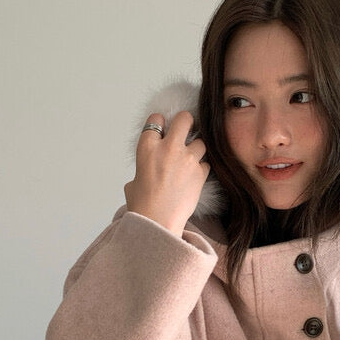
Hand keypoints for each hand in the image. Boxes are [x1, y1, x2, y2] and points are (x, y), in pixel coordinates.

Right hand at [124, 110, 210, 236]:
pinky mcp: (200, 173)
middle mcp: (168, 148)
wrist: (157, 221)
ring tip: (190, 159)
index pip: (156, 119)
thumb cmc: (142, 204)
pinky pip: (206, 163)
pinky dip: (202, 168)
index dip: (160, 124)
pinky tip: (194, 176)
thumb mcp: (134, 181)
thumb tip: (148, 172)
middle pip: (184, 118)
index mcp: (147, 147)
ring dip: (196, 148)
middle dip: (186, 122)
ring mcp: (187, 159)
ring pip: (200, 141)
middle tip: (185, 130)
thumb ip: (144, 168)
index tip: (162, 130)